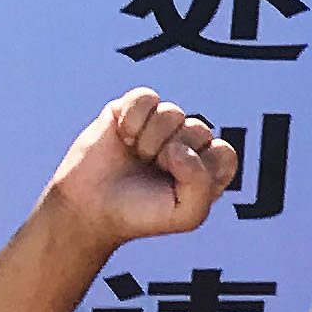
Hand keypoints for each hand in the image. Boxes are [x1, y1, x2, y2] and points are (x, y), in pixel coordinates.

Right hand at [35, 91, 235, 258]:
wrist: (89, 209)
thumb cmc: (140, 214)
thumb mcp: (185, 214)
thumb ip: (201, 183)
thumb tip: (179, 147)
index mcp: (209, 167)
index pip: (223, 153)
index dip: (198, 169)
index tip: (175, 186)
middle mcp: (188, 142)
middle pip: (198, 130)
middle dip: (169, 156)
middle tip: (149, 171)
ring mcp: (161, 124)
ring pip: (172, 112)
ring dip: (149, 140)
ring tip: (136, 156)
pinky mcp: (132, 110)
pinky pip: (145, 97)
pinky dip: (132, 120)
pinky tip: (124, 137)